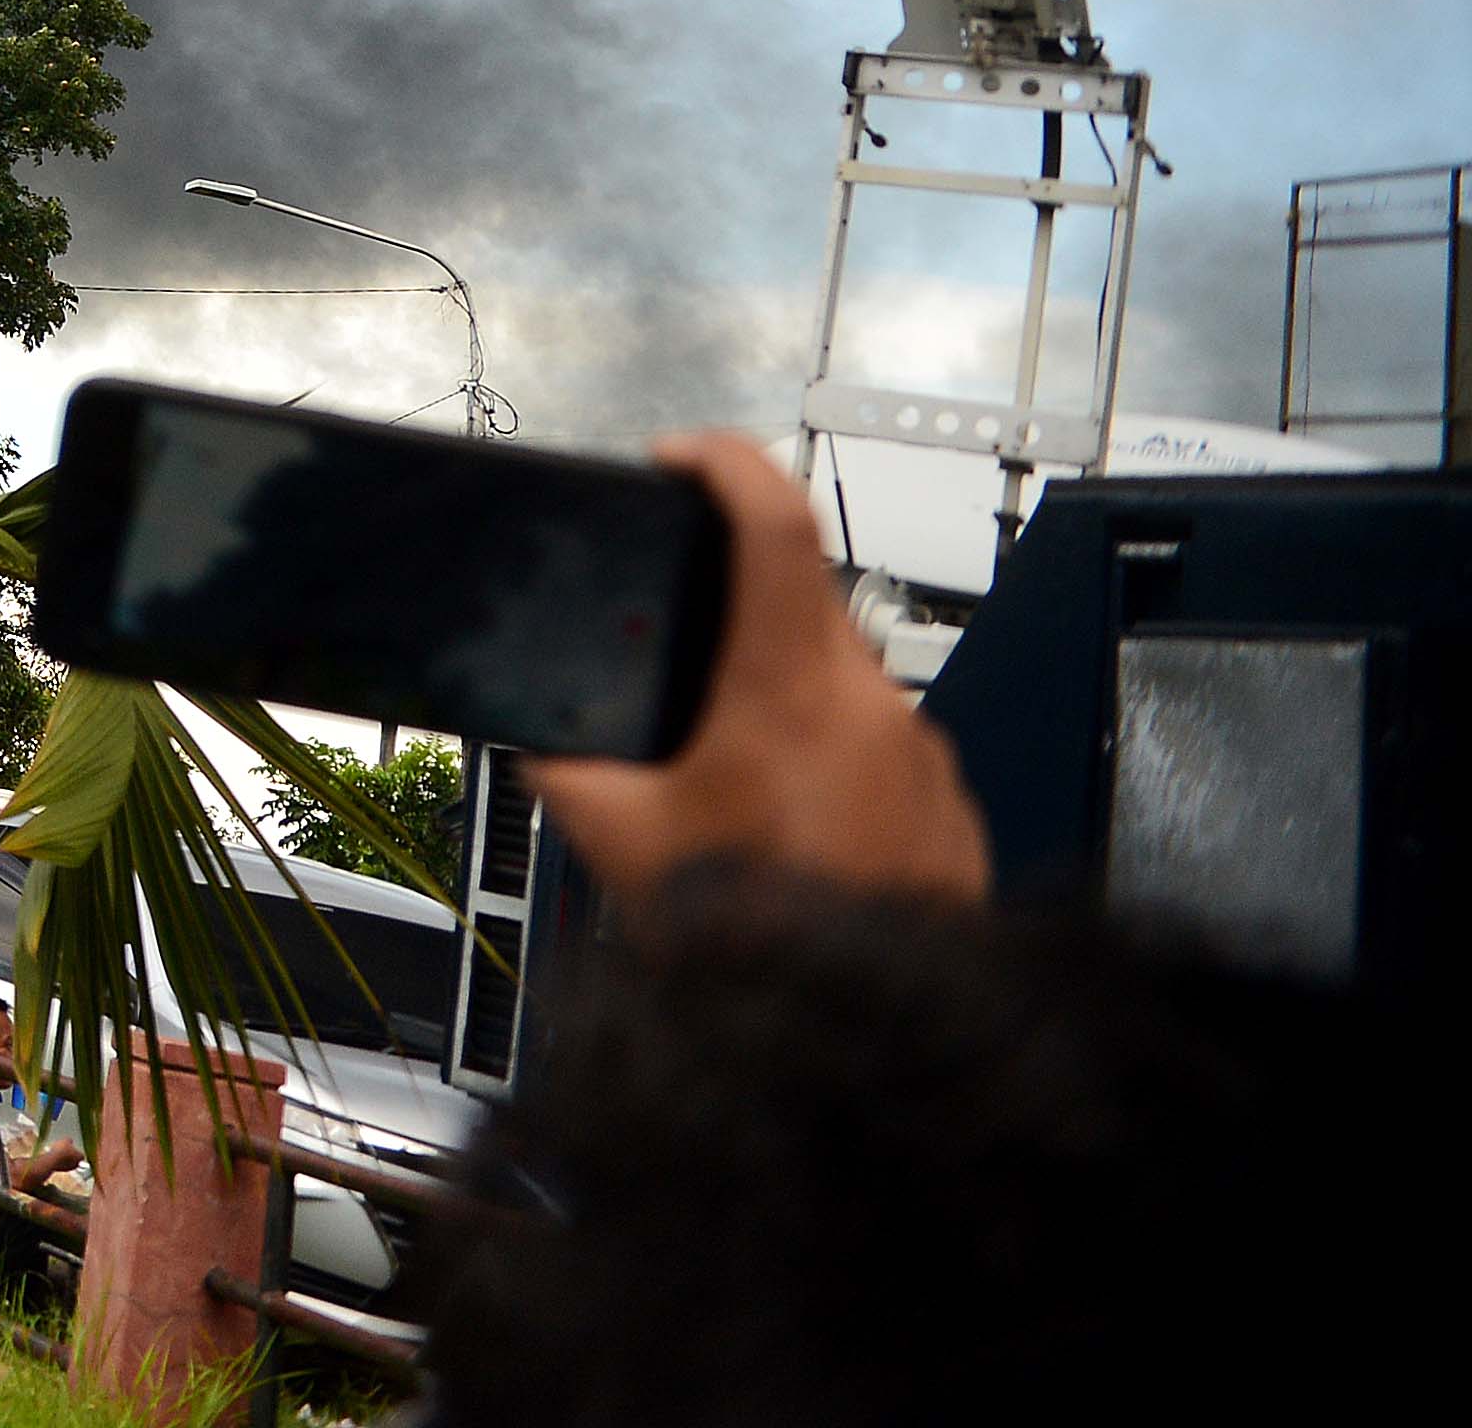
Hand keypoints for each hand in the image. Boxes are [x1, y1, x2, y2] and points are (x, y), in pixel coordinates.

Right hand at [526, 435, 986, 906]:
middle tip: (683, 659)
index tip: (683, 458)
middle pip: (802, 603)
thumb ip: (571, 767)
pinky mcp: (950, 805)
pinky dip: (835, 766)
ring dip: (786, 703)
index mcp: (788, 690)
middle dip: (736, 612)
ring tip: (736, 780)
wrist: (866, 1038)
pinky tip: (795, 828)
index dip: (723, 464)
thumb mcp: (623, 843)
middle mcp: (871, 706)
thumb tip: (545, 734)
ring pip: (844, 684)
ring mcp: (922, 755)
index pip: (773, 521)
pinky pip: (884, 750)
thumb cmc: (758, 940)